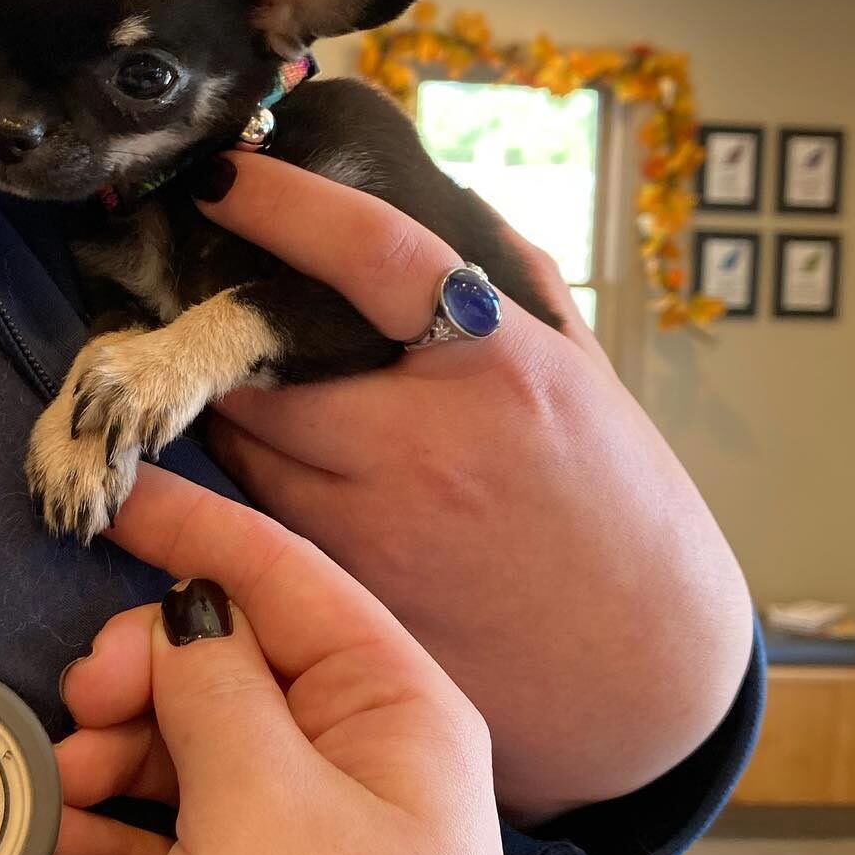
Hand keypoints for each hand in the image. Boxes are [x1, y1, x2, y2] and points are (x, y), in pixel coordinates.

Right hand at [47, 465, 515, 854]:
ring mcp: (303, 847)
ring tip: (65, 785)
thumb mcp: (260, 802)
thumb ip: (214, 683)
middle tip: (85, 699)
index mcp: (396, 714)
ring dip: (115, 753)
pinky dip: (110, 833)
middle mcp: (360, 767)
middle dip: (145, 669)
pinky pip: (168, 842)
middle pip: (231, 666)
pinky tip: (53, 841)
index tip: (113, 496)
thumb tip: (191, 610)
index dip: (200, 530)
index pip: (292, 581)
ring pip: (189, 751)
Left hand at [193, 152, 753, 822]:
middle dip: (220, 339)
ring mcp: (378, 531)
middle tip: (206, 318)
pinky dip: (248, 499)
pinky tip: (271, 487)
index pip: (371, 253)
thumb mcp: (587, 382)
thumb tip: (449, 204)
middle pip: (262, 368)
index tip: (223, 175)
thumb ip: (519, 291)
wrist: (648, 678)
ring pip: (242, 452)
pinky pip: (259, 530)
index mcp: (500, 368)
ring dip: (227, 420)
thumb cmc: (621, 514)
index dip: (282, 203)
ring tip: (248, 404)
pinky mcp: (348, 602)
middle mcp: (427, 446)